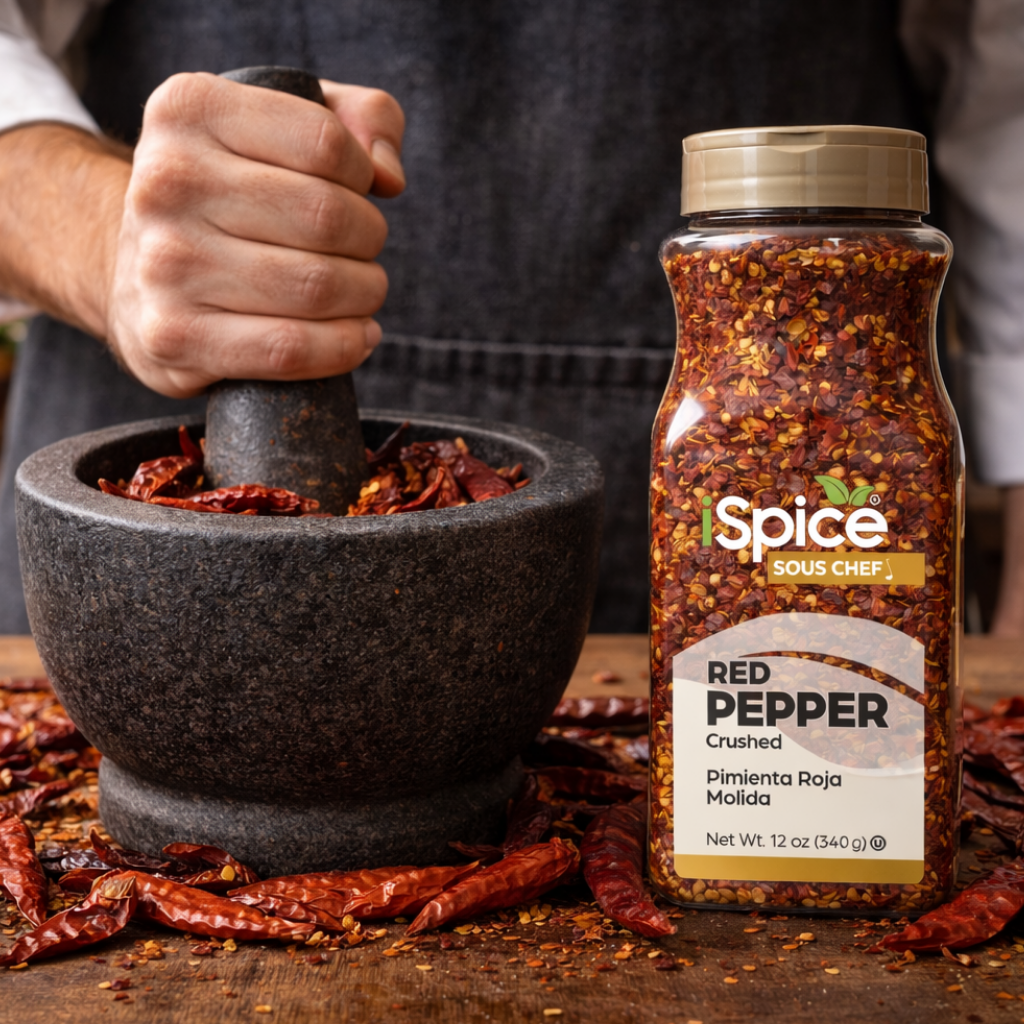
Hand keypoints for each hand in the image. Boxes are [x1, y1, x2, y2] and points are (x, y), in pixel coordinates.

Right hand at [106, 72, 405, 396]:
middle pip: (327, 216)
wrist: (137, 274)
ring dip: (364, 295)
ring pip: (317, 286)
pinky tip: (357, 337)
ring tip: (361, 292)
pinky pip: (291, 348)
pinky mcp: (173, 335)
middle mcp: (165, 181)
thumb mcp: (286, 127)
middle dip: (368, 239)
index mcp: (189, 110)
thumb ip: (361, 118)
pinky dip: (345, 347)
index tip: (354, 192)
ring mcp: (163, 264)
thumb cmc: (234, 195)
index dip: (362, 175)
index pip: (325, 142)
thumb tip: (389, 177)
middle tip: (361, 250)